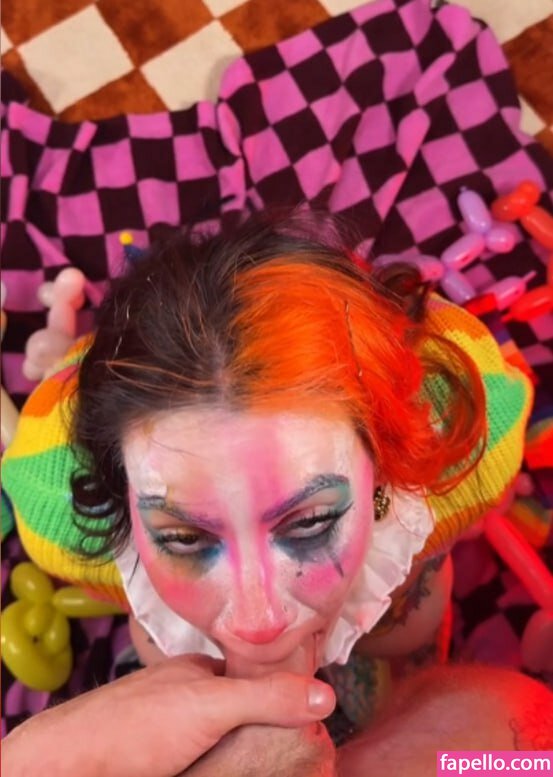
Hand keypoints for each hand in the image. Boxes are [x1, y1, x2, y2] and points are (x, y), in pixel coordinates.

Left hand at [1, 653, 335, 776]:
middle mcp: (184, 699)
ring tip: (272, 767)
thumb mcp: (211, 705)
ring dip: (242, 756)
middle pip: (238, 714)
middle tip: (296, 757)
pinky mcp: (165, 764)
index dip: (280, 696)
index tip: (310, 720)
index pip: (252, 678)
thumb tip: (327, 694)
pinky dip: (220, 768)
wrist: (72, 767)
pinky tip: (228, 771)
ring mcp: (172, 733)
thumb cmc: (136, 724)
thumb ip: (265, 697)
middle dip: (263, 733)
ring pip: (221, 743)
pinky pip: (206, 762)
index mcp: (197, 672)